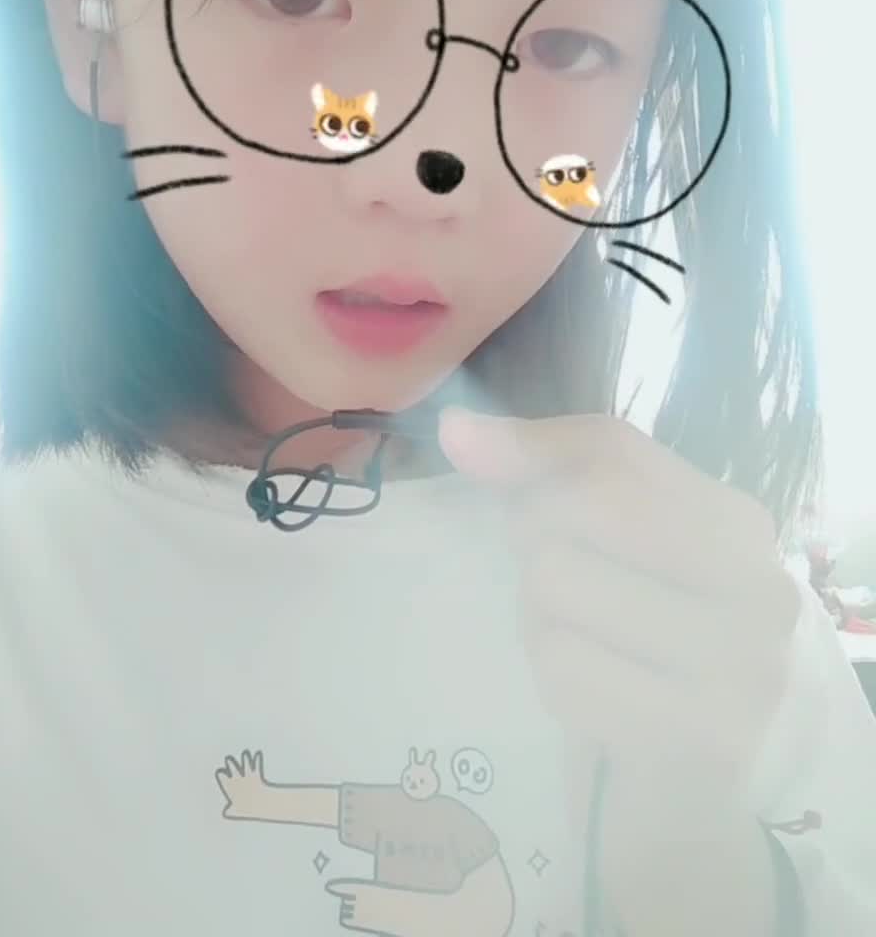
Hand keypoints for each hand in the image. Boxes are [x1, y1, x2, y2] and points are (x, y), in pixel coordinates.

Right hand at [215, 749, 270, 819]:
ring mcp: (247, 776)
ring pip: (245, 765)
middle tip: (228, 759)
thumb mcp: (235, 811)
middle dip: (231, 764)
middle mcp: (238, 779)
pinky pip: (256, 766)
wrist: (258, 803)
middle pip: (233, 769)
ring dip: (245, 759)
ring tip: (245, 754)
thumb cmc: (246, 808)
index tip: (219, 772)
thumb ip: (230, 811)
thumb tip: (226, 813)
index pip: (223, 779)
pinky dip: (257, 759)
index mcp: (231, 787)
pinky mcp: (256, 775)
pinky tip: (257, 754)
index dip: (221, 776)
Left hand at [438, 409, 802, 801]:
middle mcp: (759, 585)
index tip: (522, 506)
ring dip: (539, 618)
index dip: (535, 469)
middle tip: (564, 587)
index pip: (606, 449)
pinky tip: (591, 692)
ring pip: (556, 589)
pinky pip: (564, 671)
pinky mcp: (706, 739)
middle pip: (572, 514)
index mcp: (736, 521)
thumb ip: (538, 464)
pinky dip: (553, 681)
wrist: (681, 784)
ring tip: (580, 639)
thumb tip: (455, 429)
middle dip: (537, 547)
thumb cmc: (636, 635)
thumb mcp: (602, 533)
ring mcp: (744, 666)